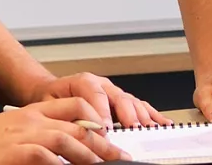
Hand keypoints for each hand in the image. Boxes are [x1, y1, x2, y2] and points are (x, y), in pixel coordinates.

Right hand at [0, 98, 122, 164]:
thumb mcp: (14, 131)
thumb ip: (41, 135)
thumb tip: (68, 150)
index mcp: (33, 112)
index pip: (75, 105)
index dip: (99, 118)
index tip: (113, 134)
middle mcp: (31, 120)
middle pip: (79, 125)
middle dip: (104, 143)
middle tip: (121, 157)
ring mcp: (23, 136)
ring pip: (67, 140)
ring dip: (90, 154)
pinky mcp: (15, 153)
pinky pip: (45, 157)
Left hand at [35, 72, 168, 126]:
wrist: (50, 91)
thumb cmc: (49, 98)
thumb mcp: (49, 105)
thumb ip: (66, 114)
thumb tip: (80, 128)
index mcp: (83, 81)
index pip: (96, 94)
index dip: (102, 112)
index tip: (105, 129)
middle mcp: (101, 84)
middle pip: (119, 97)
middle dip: (127, 114)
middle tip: (132, 128)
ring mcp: (113, 91)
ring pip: (131, 101)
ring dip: (141, 115)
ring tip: (148, 128)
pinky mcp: (121, 100)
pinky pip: (139, 105)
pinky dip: (151, 114)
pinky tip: (161, 122)